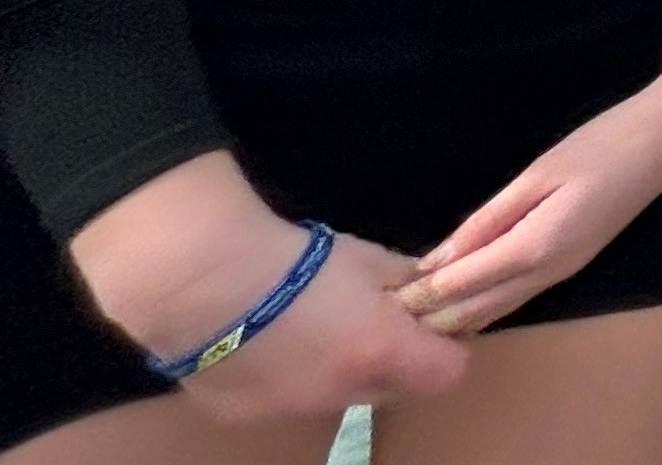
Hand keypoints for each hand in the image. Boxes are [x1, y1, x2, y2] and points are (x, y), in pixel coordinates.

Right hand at [73, 161, 463, 421]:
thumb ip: (403, 280)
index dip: (446, 347)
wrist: (199, 280)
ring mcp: (287, 413)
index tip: (430, 322)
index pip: (448, 372)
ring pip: (334, 398)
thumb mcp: (365, 259)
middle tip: (370, 319)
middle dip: (392, 359)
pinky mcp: (241, 416)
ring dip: (335, 370)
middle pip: (392, 388)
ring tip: (305, 326)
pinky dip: (283, 378)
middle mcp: (339, 396)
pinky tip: (260, 342)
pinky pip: (280, 402)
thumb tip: (427, 285)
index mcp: (380, 353)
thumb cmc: (292, 260)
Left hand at [400, 82, 661, 332]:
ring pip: (496, 309)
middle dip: (430, 316)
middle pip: (477, 311)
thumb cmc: (603, 144)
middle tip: (384, 313)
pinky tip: (460, 292)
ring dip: (454, 313)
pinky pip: (515, 295)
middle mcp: (549, 272)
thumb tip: (441, 258)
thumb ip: (489, 219)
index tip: (379, 300)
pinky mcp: (571, 262)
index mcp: (536, 247)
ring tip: (412, 309)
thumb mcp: (538, 173)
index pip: (462, 286)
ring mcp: (564, 271)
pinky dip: (481, 301)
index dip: (420, 295)